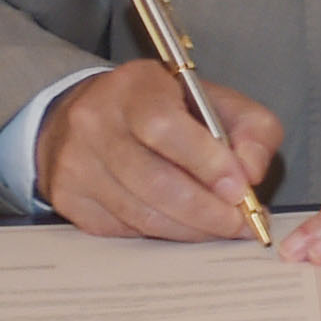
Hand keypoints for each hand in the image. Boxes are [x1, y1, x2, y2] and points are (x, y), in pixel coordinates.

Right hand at [35, 59, 284, 240]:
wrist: (89, 113)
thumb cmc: (162, 107)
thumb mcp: (215, 100)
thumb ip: (251, 129)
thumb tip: (252, 173)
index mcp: (134, 87)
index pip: (164, 127)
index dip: (205, 163)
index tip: (239, 189)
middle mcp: (95, 122)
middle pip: (153, 180)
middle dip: (205, 210)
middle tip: (239, 224)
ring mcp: (75, 163)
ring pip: (139, 213)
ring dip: (189, 229)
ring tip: (221, 229)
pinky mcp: (67, 198)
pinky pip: (122, 229)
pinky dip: (161, 233)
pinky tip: (184, 226)